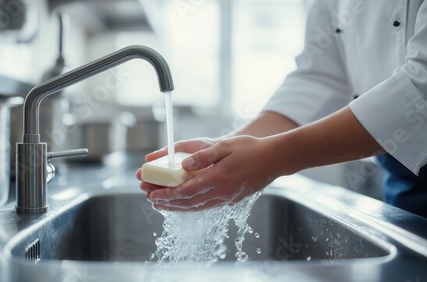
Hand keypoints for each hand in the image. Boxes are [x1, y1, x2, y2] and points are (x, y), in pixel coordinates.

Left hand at [140, 135, 281, 210]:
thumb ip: (204, 156)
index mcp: (217, 179)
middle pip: (189, 203)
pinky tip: (185, 203)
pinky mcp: (232, 199)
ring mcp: (227, 198)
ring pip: (198, 207)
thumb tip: (184, 163)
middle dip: (169, 203)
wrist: (274, 159)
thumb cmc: (250, 149)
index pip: (186, 191)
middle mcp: (221, 193)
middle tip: (152, 201)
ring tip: (163, 206)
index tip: (153, 194)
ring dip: (179, 207)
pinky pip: (207, 205)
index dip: (167, 194)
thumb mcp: (226, 146)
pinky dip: (192, 206)